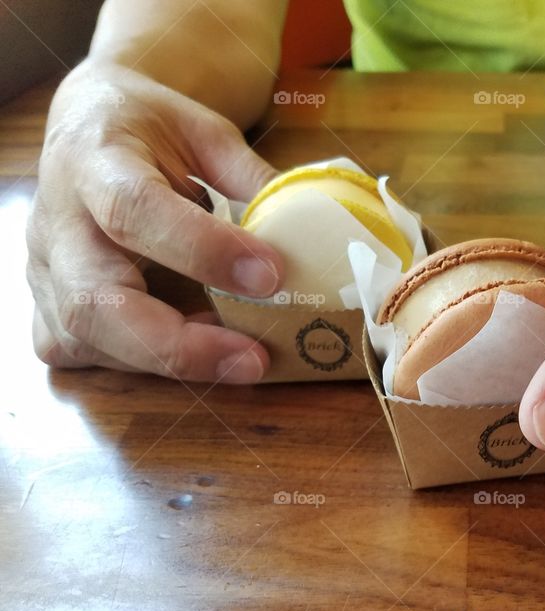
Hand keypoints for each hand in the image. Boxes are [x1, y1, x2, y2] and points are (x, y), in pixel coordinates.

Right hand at [27, 60, 282, 380]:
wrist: (89, 125)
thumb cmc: (151, 128)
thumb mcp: (206, 131)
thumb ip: (252, 180)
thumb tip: (315, 233)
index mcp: (94, 161)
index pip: (135, 211)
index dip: (202, 250)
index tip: (271, 275)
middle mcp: (57, 224)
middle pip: (94, 301)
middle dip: (178, 343)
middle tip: (254, 359)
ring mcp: (44, 272)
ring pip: (87, 338)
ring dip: (171, 360)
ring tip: (243, 358)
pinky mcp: (48, 306)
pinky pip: (83, 352)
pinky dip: (142, 366)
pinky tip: (197, 352)